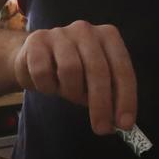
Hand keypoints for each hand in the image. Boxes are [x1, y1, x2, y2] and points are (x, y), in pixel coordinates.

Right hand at [13, 20, 137, 135]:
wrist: (33, 57)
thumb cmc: (72, 73)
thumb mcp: (95, 81)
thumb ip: (110, 95)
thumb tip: (121, 122)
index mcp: (108, 36)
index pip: (122, 68)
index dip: (126, 98)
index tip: (124, 124)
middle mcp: (86, 30)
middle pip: (98, 70)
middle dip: (101, 104)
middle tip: (101, 129)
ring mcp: (60, 33)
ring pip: (70, 70)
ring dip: (71, 92)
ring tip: (68, 93)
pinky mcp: (36, 41)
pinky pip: (43, 72)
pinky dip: (47, 87)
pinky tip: (48, 85)